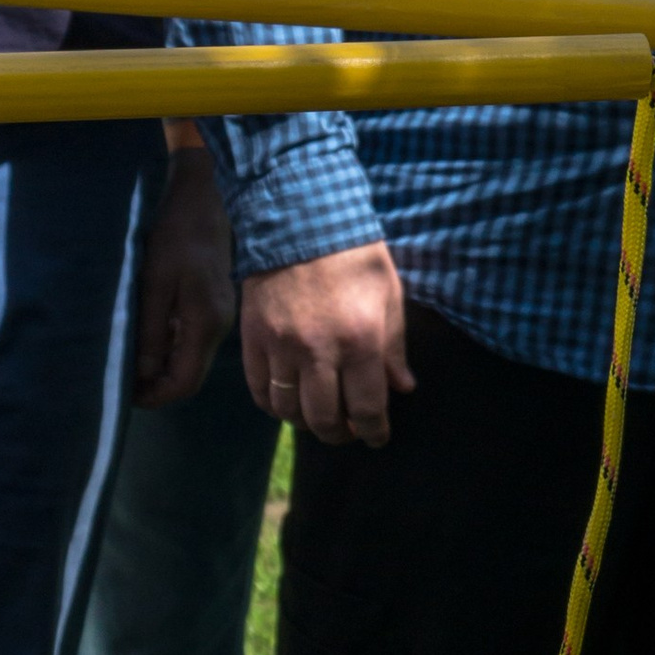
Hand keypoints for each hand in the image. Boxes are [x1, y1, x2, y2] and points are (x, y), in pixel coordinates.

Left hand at [134, 141, 236, 408]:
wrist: (205, 197)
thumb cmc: (176, 236)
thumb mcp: (155, 283)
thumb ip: (151, 330)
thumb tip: (143, 374)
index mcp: (205, 325)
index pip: (183, 383)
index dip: (154, 396)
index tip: (124, 395)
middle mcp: (217, 328)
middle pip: (188, 376)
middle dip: (156, 385)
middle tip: (121, 381)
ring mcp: (219, 317)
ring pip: (190, 359)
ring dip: (161, 367)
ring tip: (129, 361)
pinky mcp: (214, 305)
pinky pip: (192, 340)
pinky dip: (169, 348)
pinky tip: (147, 338)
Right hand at [241, 242, 412, 446]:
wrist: (300, 217)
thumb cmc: (354, 254)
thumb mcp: (389, 296)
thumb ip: (394, 347)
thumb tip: (401, 388)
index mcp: (360, 341)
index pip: (367, 408)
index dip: (374, 431)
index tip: (377, 437)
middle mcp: (318, 351)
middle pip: (324, 419)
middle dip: (340, 434)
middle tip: (348, 431)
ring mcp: (280, 347)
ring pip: (288, 410)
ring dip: (306, 422)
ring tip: (318, 416)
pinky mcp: (253, 338)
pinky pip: (258, 389)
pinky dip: (273, 404)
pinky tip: (286, 400)